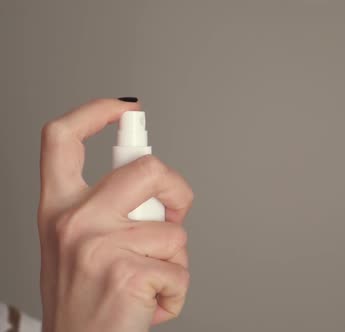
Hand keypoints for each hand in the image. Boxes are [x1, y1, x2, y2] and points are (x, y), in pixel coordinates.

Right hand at [38, 99, 193, 331]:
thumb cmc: (84, 301)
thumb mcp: (75, 245)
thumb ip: (105, 210)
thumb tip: (153, 187)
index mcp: (59, 208)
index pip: (61, 139)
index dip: (95, 111)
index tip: (126, 108)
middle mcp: (74, 219)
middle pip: (147, 168)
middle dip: (179, 188)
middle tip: (177, 212)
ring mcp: (99, 244)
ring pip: (174, 230)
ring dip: (175, 261)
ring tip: (148, 282)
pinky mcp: (127, 272)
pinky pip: (181, 270)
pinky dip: (176, 293)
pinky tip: (150, 305)